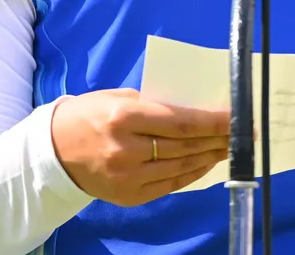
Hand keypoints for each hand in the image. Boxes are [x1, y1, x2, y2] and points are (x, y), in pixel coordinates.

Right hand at [51, 88, 229, 206]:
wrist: (51, 153)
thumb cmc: (87, 115)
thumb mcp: (116, 98)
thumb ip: (152, 103)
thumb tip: (192, 108)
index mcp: (123, 118)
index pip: (179, 122)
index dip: (212, 122)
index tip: (236, 117)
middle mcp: (127, 150)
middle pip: (184, 146)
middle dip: (217, 138)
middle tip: (243, 132)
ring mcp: (128, 177)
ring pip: (181, 167)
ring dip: (210, 156)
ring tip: (229, 147)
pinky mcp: (128, 196)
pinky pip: (170, 185)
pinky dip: (192, 173)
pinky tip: (206, 162)